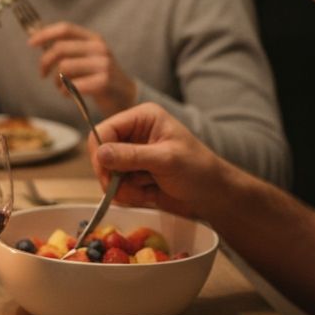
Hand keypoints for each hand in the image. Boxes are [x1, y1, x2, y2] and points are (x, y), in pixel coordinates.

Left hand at [30, 22, 136, 115]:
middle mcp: (99, 48)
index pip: (65, 29)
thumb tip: (39, 42)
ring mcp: (103, 65)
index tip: (30, 43)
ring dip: (56, 81)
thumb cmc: (98, 77)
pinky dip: (65, 92)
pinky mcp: (104, 82)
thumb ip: (68, 49)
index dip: (45, 34)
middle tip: (43, 74)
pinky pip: (72, 85)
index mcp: (93, 39)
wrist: (124, 96)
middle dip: (45, 63)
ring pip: (63, 68)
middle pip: (60, 49)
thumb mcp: (87, 57)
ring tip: (61, 87)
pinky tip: (69, 95)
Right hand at [92, 102, 223, 216]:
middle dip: (113, 175)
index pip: (103, 130)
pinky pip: (115, 186)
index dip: (100, 153)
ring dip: (124, 188)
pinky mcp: (132, 174)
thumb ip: (132, 155)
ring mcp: (131, 155)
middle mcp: (133, 133)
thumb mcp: (166, 160)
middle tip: (129, 189)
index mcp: (142, 118)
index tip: (108, 175)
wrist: (214, 196)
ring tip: (148, 189)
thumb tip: (100, 153)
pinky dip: (128, 194)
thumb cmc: (198, 170)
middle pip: (100, 154)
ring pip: (107, 173)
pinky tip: (148, 193)